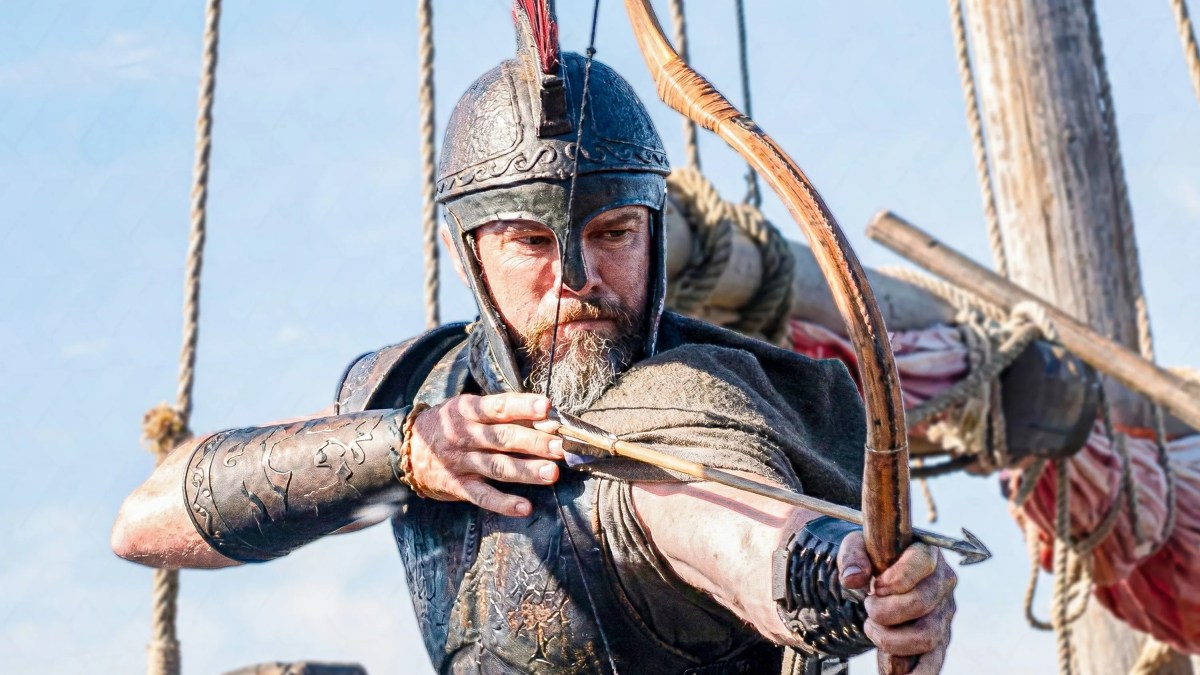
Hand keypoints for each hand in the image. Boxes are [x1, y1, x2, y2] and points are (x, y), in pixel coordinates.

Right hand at [407, 393, 564, 516]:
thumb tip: (546, 419)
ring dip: (526, 471)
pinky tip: (524, 507)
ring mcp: (461, 462)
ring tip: (552, 473)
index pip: (499, 407)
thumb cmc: (451, 425)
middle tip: (560, 446)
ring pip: (497, 466)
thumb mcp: (469, 410)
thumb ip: (504, 414)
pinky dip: (503, 503)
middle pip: (503, 438)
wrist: (408, 449)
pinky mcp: (458, 486)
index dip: (522, 406)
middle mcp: (464, 435)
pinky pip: (482, 496)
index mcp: (469, 410)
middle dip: (534, 442)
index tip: (546, 407)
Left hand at [838, 531, 956, 673]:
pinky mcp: (939, 640)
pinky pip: (933, 663)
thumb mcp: (859, 546)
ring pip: (926, 636)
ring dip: (891, 638)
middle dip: (885, 610)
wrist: (882, 579)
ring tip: (872, 629)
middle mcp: (942, 585)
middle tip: (868, 607)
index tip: (875, 587)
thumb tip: (852, 578)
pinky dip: (917, 674)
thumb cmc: (874, 559)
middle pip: (921, 603)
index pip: (921, 563)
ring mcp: (943, 615)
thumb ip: (853, 555)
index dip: (896, 578)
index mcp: (927, 554)